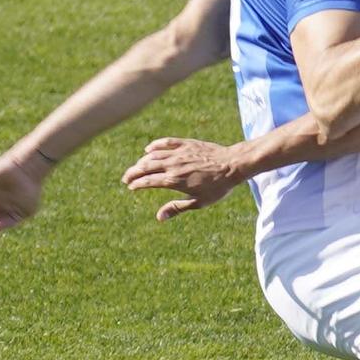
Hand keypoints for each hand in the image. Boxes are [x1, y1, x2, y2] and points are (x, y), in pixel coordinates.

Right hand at [121, 137, 248, 219]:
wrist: (233, 164)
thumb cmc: (218, 186)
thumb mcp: (199, 202)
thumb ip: (177, 208)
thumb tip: (159, 217)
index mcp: (174, 180)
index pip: (148, 181)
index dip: (137, 184)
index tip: (131, 187)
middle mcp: (173, 165)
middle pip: (145, 167)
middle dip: (133, 172)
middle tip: (126, 178)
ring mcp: (179, 152)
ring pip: (153, 155)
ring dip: (142, 161)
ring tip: (136, 167)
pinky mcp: (186, 143)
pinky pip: (165, 142)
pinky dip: (154, 145)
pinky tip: (148, 149)